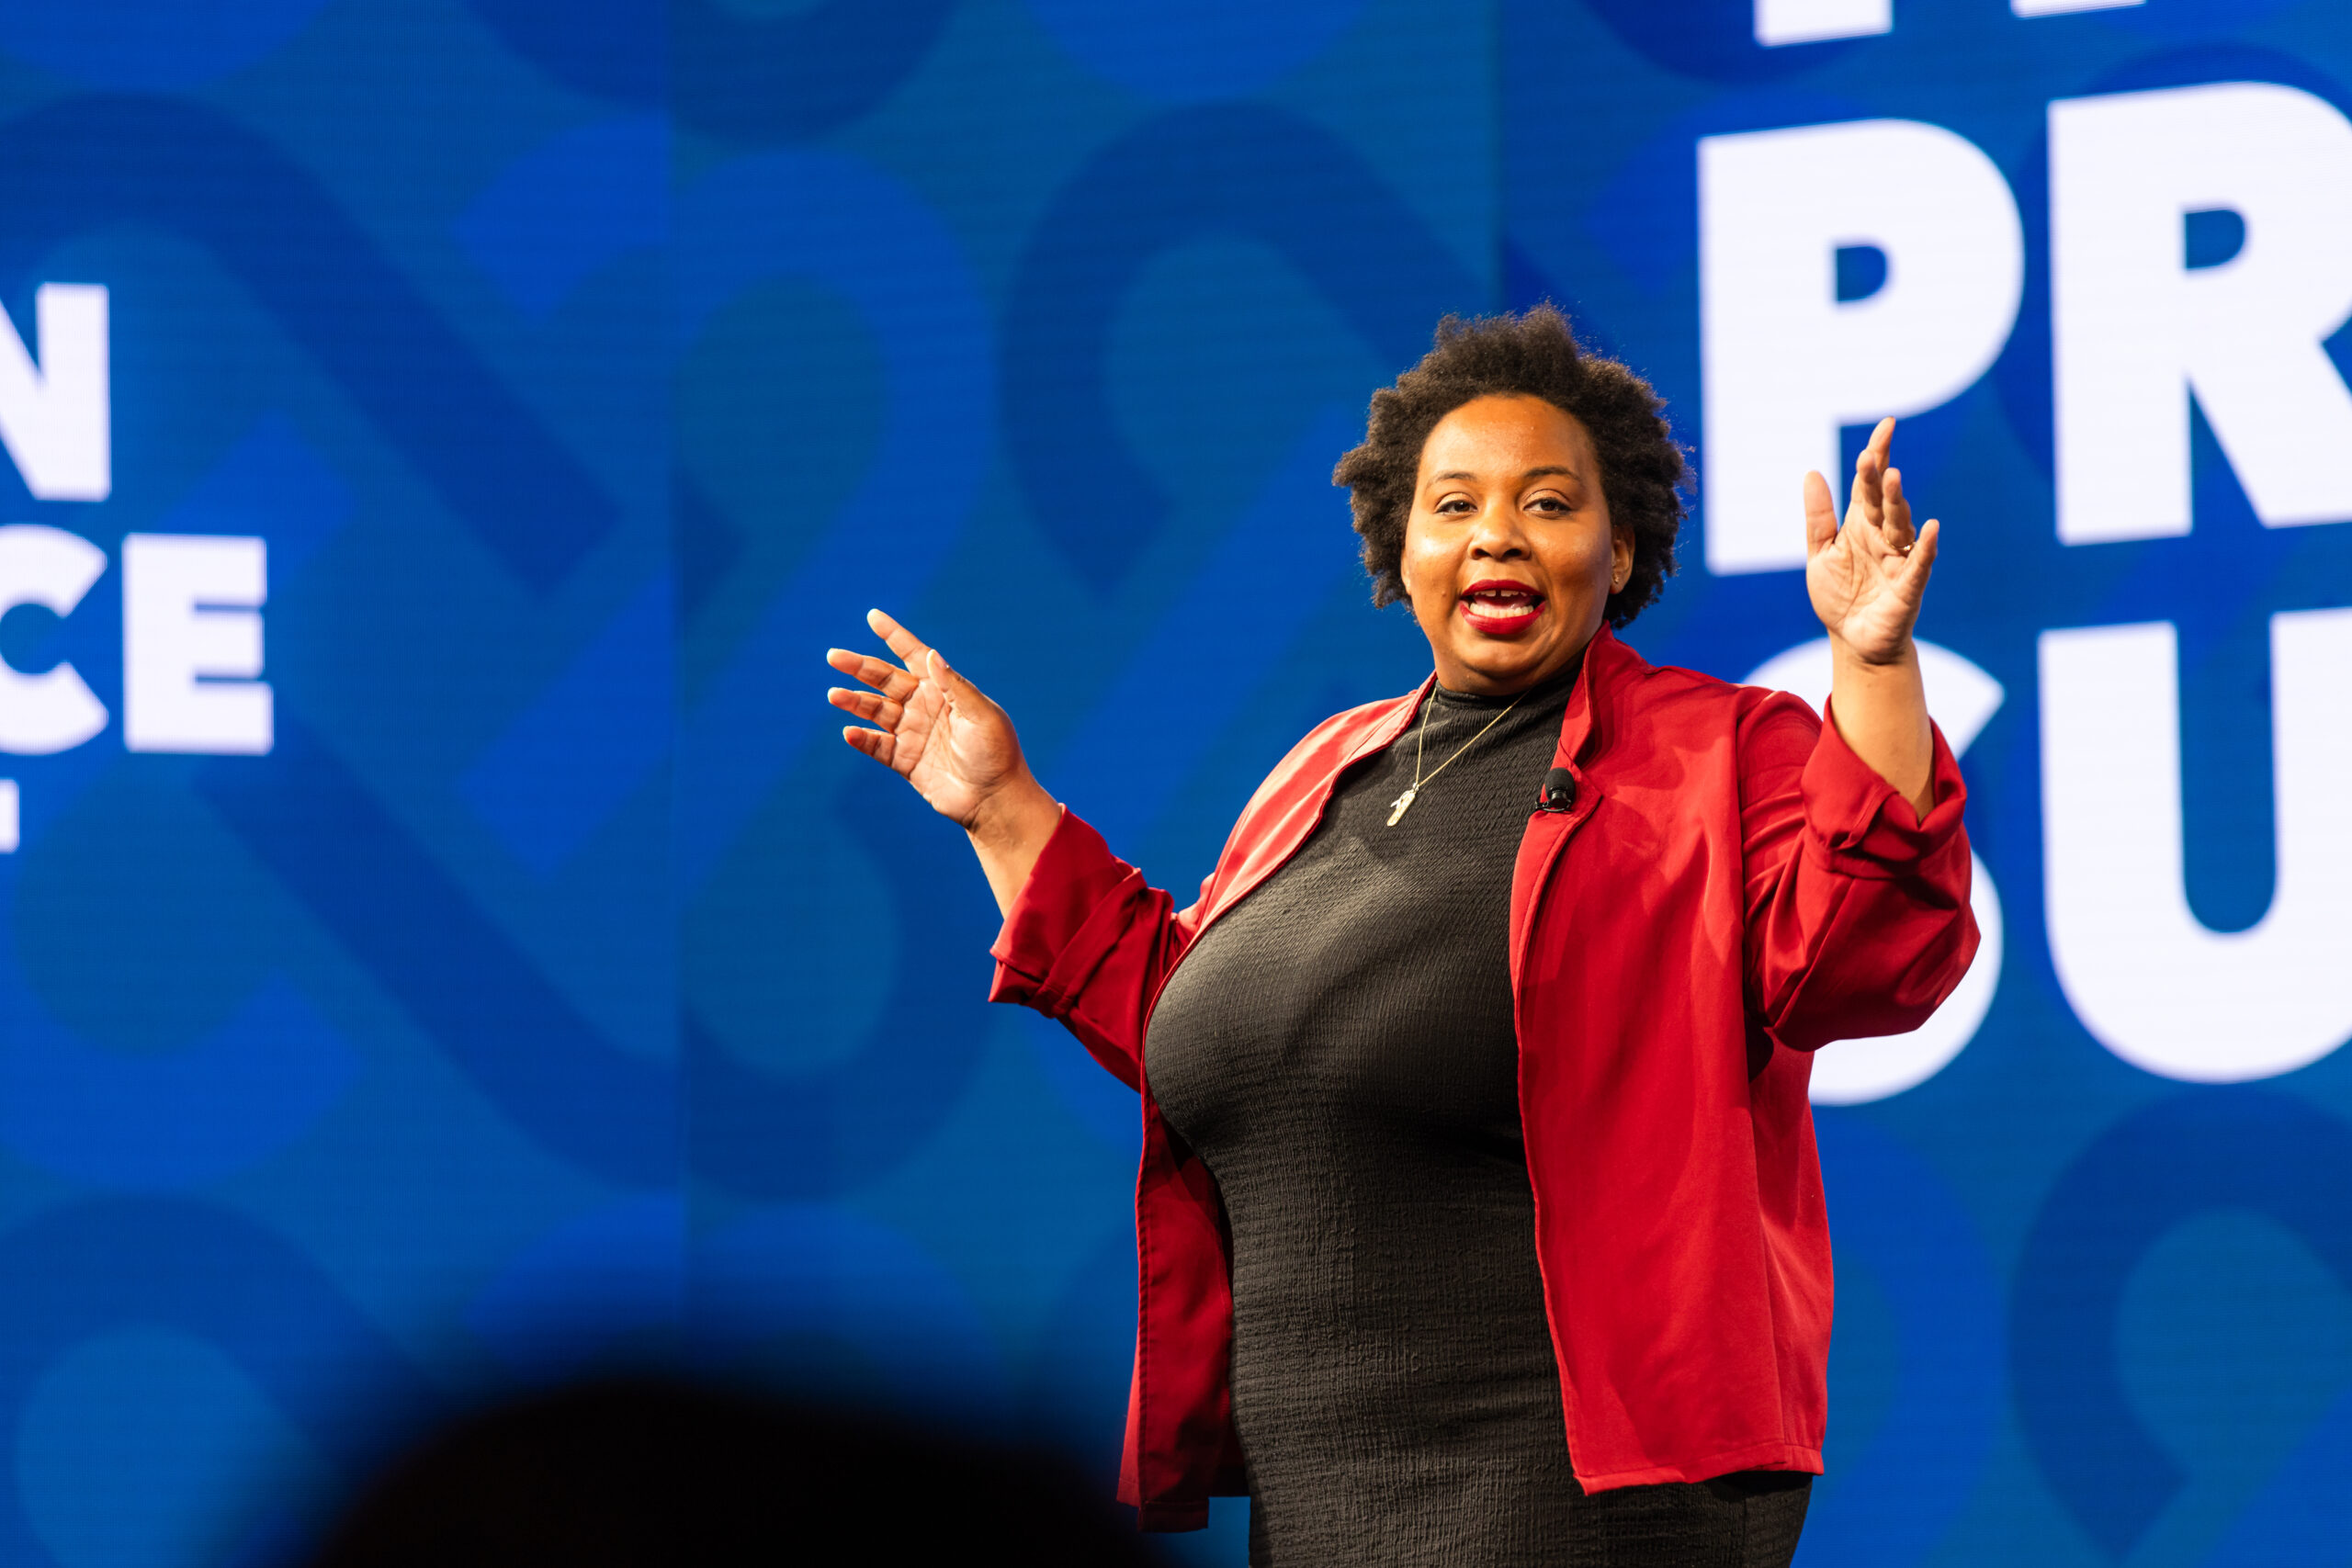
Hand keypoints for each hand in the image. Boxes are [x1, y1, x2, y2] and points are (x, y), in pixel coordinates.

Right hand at [827, 609, 1033, 829]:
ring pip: (875, 711)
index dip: (894, 636)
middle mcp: (924, 707)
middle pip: (885, 680)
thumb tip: (930, 655)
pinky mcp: (905, 761)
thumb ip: (955, 686)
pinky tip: (850, 733)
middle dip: (859, 667)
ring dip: (854, 702)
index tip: (873, 617)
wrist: (994, 800)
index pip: (914, 656)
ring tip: (834, 695)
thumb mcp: (981, 715)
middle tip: (833, 656)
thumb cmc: (996, 753)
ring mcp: (912, 733)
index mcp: (944, 690)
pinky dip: (862, 739)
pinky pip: (877, 746)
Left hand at [1805, 417, 1939, 665]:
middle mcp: (1883, 536)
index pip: (1869, 484)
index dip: (1877, 454)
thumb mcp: (1820, 553)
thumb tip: (1812, 472)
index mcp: (1861, 525)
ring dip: (1897, 501)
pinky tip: (1929, 527)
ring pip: (1900, 524)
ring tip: (1893, 477)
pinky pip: (1920, 562)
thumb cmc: (1840, 596)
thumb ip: (1818, 516)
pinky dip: (1925, 546)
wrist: (1853, 640)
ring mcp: (1899, 559)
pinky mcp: (1909, 585)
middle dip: (1879, 478)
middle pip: (1883, 500)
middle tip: (1873, 456)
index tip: (1887, 424)